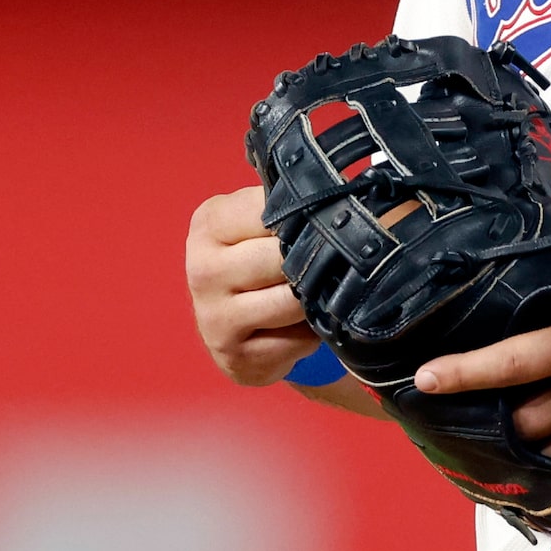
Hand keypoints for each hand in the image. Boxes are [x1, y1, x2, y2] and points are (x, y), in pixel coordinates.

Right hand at [186, 184, 320, 385]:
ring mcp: (212, 314)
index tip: (328, 221)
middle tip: (326, 263)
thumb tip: (348, 196)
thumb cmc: (257, 264)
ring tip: (312, 294)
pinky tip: (298, 328)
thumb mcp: (261, 225)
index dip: (310, 216)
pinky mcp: (231, 354)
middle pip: (284, 257)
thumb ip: (288, 208)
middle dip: (315, 262)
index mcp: (210, 223)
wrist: (235, 332)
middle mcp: (202, 267)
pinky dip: (309, 335)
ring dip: (314, 300)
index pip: (274, 209)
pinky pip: (296, 340)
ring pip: (293, 300)